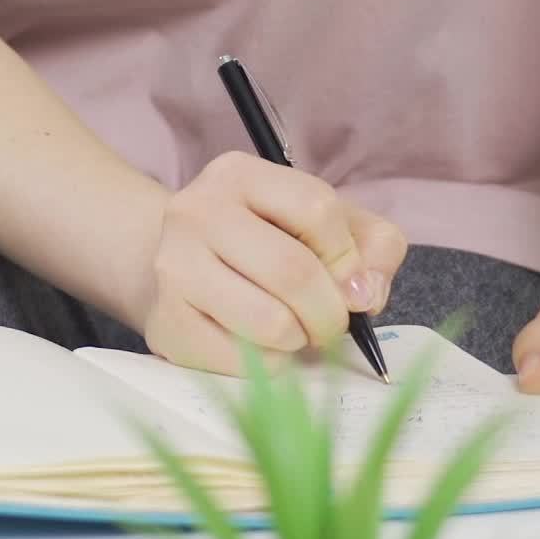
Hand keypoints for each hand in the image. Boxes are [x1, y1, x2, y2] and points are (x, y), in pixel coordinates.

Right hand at [135, 152, 406, 375]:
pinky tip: (261, 345)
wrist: (183, 269)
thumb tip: (364, 294)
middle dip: (330, 311)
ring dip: (300, 339)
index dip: (347, 256)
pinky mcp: (167, 321)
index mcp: (238, 174)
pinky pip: (243, 360)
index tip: (349, 282)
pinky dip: (269, 363)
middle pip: (292, 270)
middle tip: (331, 324)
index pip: (316, 208)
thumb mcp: (326, 224)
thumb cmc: (266, 243)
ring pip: (269, 322)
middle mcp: (194, 211)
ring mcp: (173, 267)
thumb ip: (372, 246)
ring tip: (294, 331)